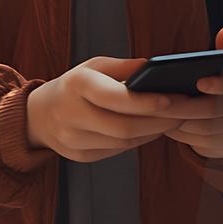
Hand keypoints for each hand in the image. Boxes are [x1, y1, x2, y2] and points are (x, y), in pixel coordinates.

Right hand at [26, 56, 183, 162]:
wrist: (39, 115)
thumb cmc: (76, 84)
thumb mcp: (94, 67)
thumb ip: (125, 67)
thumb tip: (156, 68)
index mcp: (76, 85)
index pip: (114, 97)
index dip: (145, 102)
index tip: (172, 99)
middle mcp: (71, 114)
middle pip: (123, 127)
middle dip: (158, 121)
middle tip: (183, 112)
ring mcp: (73, 139)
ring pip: (123, 142)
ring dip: (153, 132)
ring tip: (174, 120)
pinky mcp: (79, 156)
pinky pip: (117, 151)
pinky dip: (139, 141)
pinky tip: (154, 130)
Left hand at [159, 26, 222, 158]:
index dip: (218, 84)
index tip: (200, 81)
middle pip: (207, 109)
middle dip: (179, 105)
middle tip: (153, 97)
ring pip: (195, 127)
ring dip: (171, 119)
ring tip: (147, 108)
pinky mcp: (216, 149)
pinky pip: (190, 140)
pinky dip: (171, 131)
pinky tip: (153, 121)